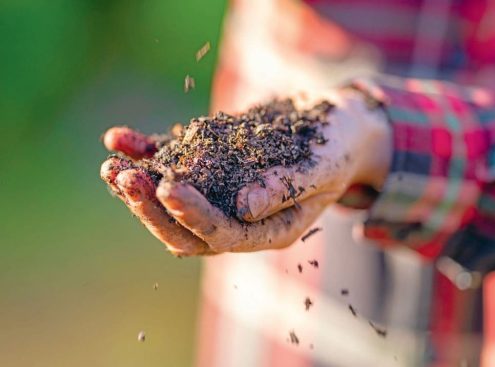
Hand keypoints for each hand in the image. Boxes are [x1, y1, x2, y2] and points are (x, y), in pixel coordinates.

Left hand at [100, 90, 391, 255]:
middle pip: (185, 229)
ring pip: (171, 202)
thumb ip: (286, 187)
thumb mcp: (320, 166)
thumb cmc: (336, 147)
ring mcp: (221, 194)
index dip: (193, 215)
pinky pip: (173, 164)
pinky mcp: (211, 167)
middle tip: (125, 180)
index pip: (222, 235)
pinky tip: (119, 138)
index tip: (168, 186)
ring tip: (110, 165)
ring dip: (139, 186)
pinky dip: (145, 153)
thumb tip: (244, 207)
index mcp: (269, 230)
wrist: (333, 125)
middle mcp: (239, 219)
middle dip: (153, 208)